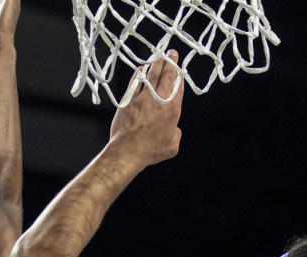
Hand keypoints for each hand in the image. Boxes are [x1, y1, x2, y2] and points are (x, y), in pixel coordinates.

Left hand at [109, 50, 182, 166]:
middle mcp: (159, 100)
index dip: (179, 75)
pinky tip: (141, 69)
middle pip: (166, 75)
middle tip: (172, 53)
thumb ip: (176, 134)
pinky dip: (139, 74)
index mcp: (172, 109)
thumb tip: (174, 129)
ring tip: (159, 55)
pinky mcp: (129, 100)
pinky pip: (135, 82)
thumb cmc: (149, 152)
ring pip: (151, 75)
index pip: (178, 86)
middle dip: (170, 61)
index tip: (179, 68)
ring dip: (156, 63)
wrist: (127, 152)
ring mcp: (143, 98)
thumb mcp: (171, 146)